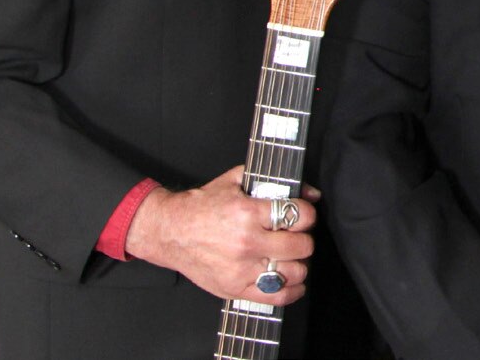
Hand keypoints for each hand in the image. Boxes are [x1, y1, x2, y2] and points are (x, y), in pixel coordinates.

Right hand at [124, 165, 317, 304]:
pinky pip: (276, 297)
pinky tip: (291, 280)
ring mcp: (241, 269)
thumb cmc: (202, 206)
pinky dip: (292, 290)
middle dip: (304, 239)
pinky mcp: (235, 289)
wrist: (169, 232)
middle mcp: (247, 243)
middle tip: (296, 236)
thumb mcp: (237, 181)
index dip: (307, 214)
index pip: (299, 216)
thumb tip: (310, 192)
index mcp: (248, 213)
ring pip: (294, 272)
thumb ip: (275, 184)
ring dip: (298, 264)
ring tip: (290, 256)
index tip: (303, 216)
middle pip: (301, 246)